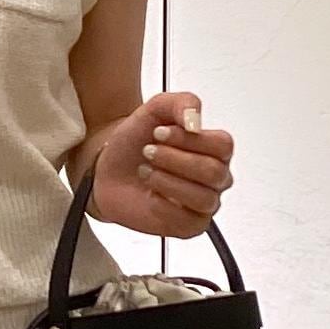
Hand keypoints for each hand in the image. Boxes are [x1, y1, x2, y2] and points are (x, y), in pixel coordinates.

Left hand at [90, 93, 234, 237]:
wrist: (106, 166)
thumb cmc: (135, 141)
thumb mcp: (157, 108)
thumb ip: (183, 103)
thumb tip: (196, 121)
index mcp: (215, 148)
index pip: (222, 146)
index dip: (189, 139)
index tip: (159, 132)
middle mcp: (215, 177)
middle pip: (213, 172)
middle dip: (173, 160)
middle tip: (148, 152)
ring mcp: (203, 202)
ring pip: (202, 197)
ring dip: (167, 181)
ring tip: (146, 171)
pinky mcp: (188, 226)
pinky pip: (189, 222)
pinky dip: (164, 206)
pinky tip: (150, 194)